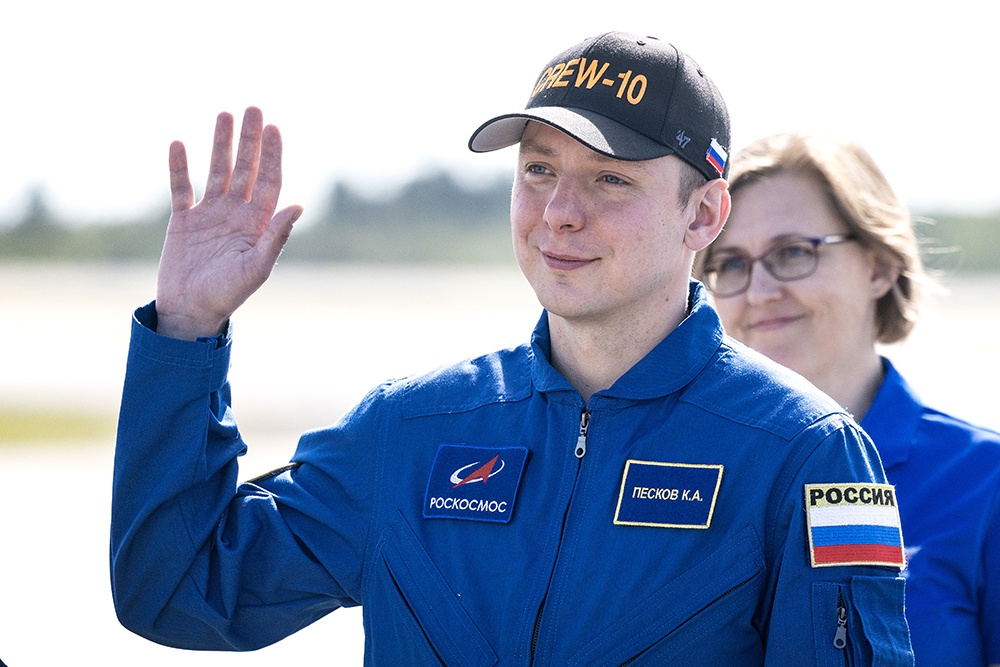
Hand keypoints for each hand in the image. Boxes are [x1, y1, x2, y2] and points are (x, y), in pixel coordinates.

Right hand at [154, 107, 302, 339]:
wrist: (191, 311)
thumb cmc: (229, 294)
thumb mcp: (257, 267)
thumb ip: (276, 236)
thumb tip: (298, 205)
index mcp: (258, 224)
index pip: (269, 181)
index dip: (272, 155)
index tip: (274, 128)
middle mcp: (236, 214)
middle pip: (246, 168)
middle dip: (249, 140)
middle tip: (253, 109)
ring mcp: (210, 215)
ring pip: (216, 171)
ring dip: (219, 144)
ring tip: (223, 114)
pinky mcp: (183, 221)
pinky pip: (180, 189)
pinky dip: (179, 168)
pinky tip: (179, 145)